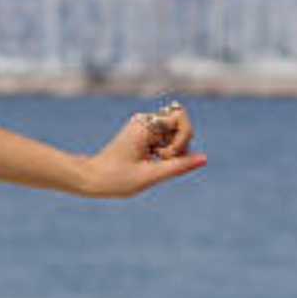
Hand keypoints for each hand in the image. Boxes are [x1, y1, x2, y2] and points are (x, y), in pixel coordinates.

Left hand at [80, 101, 207, 197]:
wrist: (92, 178)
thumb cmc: (116, 179)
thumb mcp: (150, 176)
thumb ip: (179, 166)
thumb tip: (204, 158)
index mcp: (144, 126)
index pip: (181, 118)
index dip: (182, 138)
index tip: (165, 155)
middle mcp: (144, 121)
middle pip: (181, 126)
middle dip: (178, 146)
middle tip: (158, 160)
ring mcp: (144, 126)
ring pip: (175, 134)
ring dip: (172, 151)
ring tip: (152, 162)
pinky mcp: (144, 134)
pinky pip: (167, 139)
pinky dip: (165, 152)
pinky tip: (150, 161)